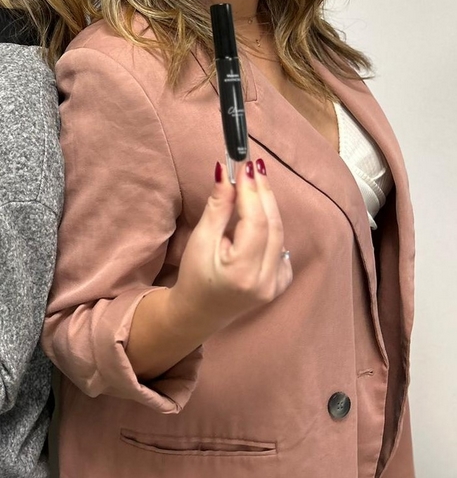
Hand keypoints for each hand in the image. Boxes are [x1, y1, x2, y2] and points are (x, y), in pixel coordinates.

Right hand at [169, 158, 291, 336]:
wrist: (198, 312)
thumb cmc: (194, 276)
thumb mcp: (201, 239)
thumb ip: (218, 206)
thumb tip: (225, 172)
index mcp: (242, 272)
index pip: (255, 222)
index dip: (252, 191)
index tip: (244, 166)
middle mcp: (265, 280)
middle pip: (272, 225)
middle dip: (263, 193)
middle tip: (252, 167)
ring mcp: (275, 285)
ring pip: (279, 234)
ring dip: (268, 206)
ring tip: (255, 183)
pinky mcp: (279, 284)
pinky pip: (282, 248)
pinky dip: (272, 228)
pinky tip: (260, 216)